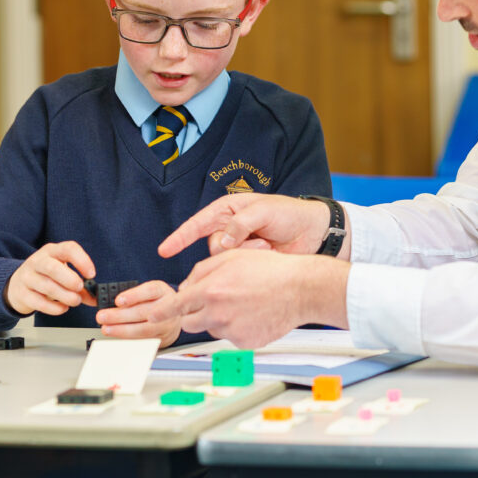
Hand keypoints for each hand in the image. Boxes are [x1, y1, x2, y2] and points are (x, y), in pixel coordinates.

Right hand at [5, 241, 94, 315]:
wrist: (17, 284)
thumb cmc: (46, 276)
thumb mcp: (63, 272)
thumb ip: (82, 285)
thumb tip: (97, 297)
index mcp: (52, 251)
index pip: (68, 249)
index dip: (82, 260)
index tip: (91, 274)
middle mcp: (38, 261)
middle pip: (53, 268)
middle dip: (70, 280)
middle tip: (80, 288)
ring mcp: (27, 277)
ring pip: (47, 286)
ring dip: (65, 296)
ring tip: (75, 301)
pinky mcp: (21, 293)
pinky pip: (38, 301)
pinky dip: (53, 307)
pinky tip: (63, 308)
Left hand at [96, 280, 180, 347]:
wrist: (173, 316)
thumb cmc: (155, 301)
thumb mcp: (146, 292)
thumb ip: (128, 294)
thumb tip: (101, 298)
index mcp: (162, 291)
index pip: (150, 291)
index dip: (134, 296)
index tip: (118, 301)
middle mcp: (167, 307)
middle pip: (144, 312)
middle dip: (120, 315)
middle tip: (102, 316)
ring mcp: (166, 324)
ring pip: (144, 329)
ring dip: (122, 330)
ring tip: (106, 328)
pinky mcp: (162, 338)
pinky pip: (144, 341)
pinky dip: (128, 340)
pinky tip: (117, 337)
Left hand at [149, 248, 349, 346]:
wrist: (301, 288)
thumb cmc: (271, 270)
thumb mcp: (233, 257)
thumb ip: (204, 270)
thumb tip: (187, 284)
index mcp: (211, 290)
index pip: (175, 305)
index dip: (160, 312)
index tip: (151, 316)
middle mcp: (217, 312)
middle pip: (190, 321)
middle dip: (196, 312)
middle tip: (217, 299)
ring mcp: (231, 330)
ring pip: (211, 328)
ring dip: (219, 318)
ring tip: (243, 303)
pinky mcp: (245, 343)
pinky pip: (232, 338)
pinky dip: (239, 328)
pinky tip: (254, 313)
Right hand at [159, 194, 332, 258]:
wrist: (313, 231)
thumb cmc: (289, 214)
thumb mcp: (264, 210)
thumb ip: (240, 223)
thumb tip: (222, 242)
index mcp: (228, 209)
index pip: (198, 223)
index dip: (180, 237)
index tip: (164, 250)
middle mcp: (229, 227)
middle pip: (212, 245)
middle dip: (231, 247)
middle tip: (259, 241)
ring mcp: (239, 245)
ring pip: (224, 259)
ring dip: (244, 254)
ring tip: (266, 246)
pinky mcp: (248, 261)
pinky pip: (237, 267)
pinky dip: (250, 262)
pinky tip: (267, 253)